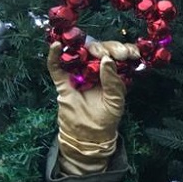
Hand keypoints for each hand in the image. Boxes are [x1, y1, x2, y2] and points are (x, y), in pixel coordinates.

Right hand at [47, 40, 137, 174]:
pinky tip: (57, 46)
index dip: (122, 49)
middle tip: (107, 55)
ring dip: (81, 46)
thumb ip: (113, 82)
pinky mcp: (62, 81)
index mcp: (112, 73)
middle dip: (104, 49)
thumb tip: (106, 60)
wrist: (87, 136)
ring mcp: (78, 74)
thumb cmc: (106, 118)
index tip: (128, 53)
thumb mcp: (116, 101)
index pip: (117, 55)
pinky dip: (54, 56)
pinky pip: (56, 67)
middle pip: (98, 50)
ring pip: (79, 54)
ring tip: (88, 48)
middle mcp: (95, 69)